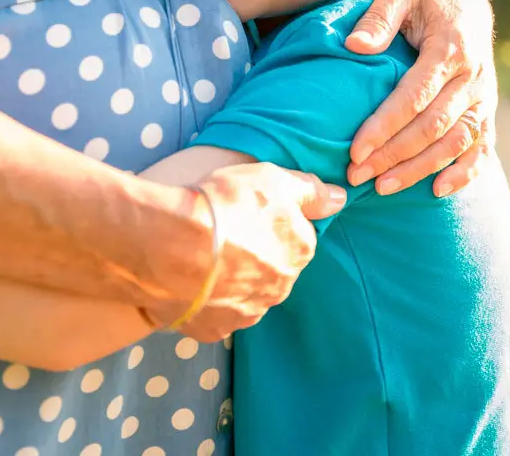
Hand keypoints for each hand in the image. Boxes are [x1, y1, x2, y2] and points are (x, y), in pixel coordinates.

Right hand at [149, 163, 345, 342]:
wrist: (168, 245)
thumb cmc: (225, 206)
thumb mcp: (273, 180)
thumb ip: (310, 190)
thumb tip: (340, 198)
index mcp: (300, 251)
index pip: (296, 237)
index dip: (271, 223)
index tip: (248, 214)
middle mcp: (281, 287)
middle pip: (272, 268)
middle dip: (254, 254)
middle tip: (224, 234)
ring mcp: (248, 313)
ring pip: (246, 293)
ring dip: (232, 280)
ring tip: (202, 258)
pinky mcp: (215, 329)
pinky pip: (216, 314)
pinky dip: (206, 301)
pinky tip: (190, 282)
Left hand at [344, 0, 497, 195]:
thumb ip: (379, 17)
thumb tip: (355, 46)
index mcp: (450, 48)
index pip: (415, 96)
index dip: (385, 126)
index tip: (355, 151)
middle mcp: (473, 76)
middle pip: (434, 126)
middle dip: (395, 155)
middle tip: (357, 176)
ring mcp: (484, 95)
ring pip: (457, 141)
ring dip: (422, 168)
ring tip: (385, 188)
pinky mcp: (487, 107)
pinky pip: (482, 145)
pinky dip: (466, 171)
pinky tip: (439, 190)